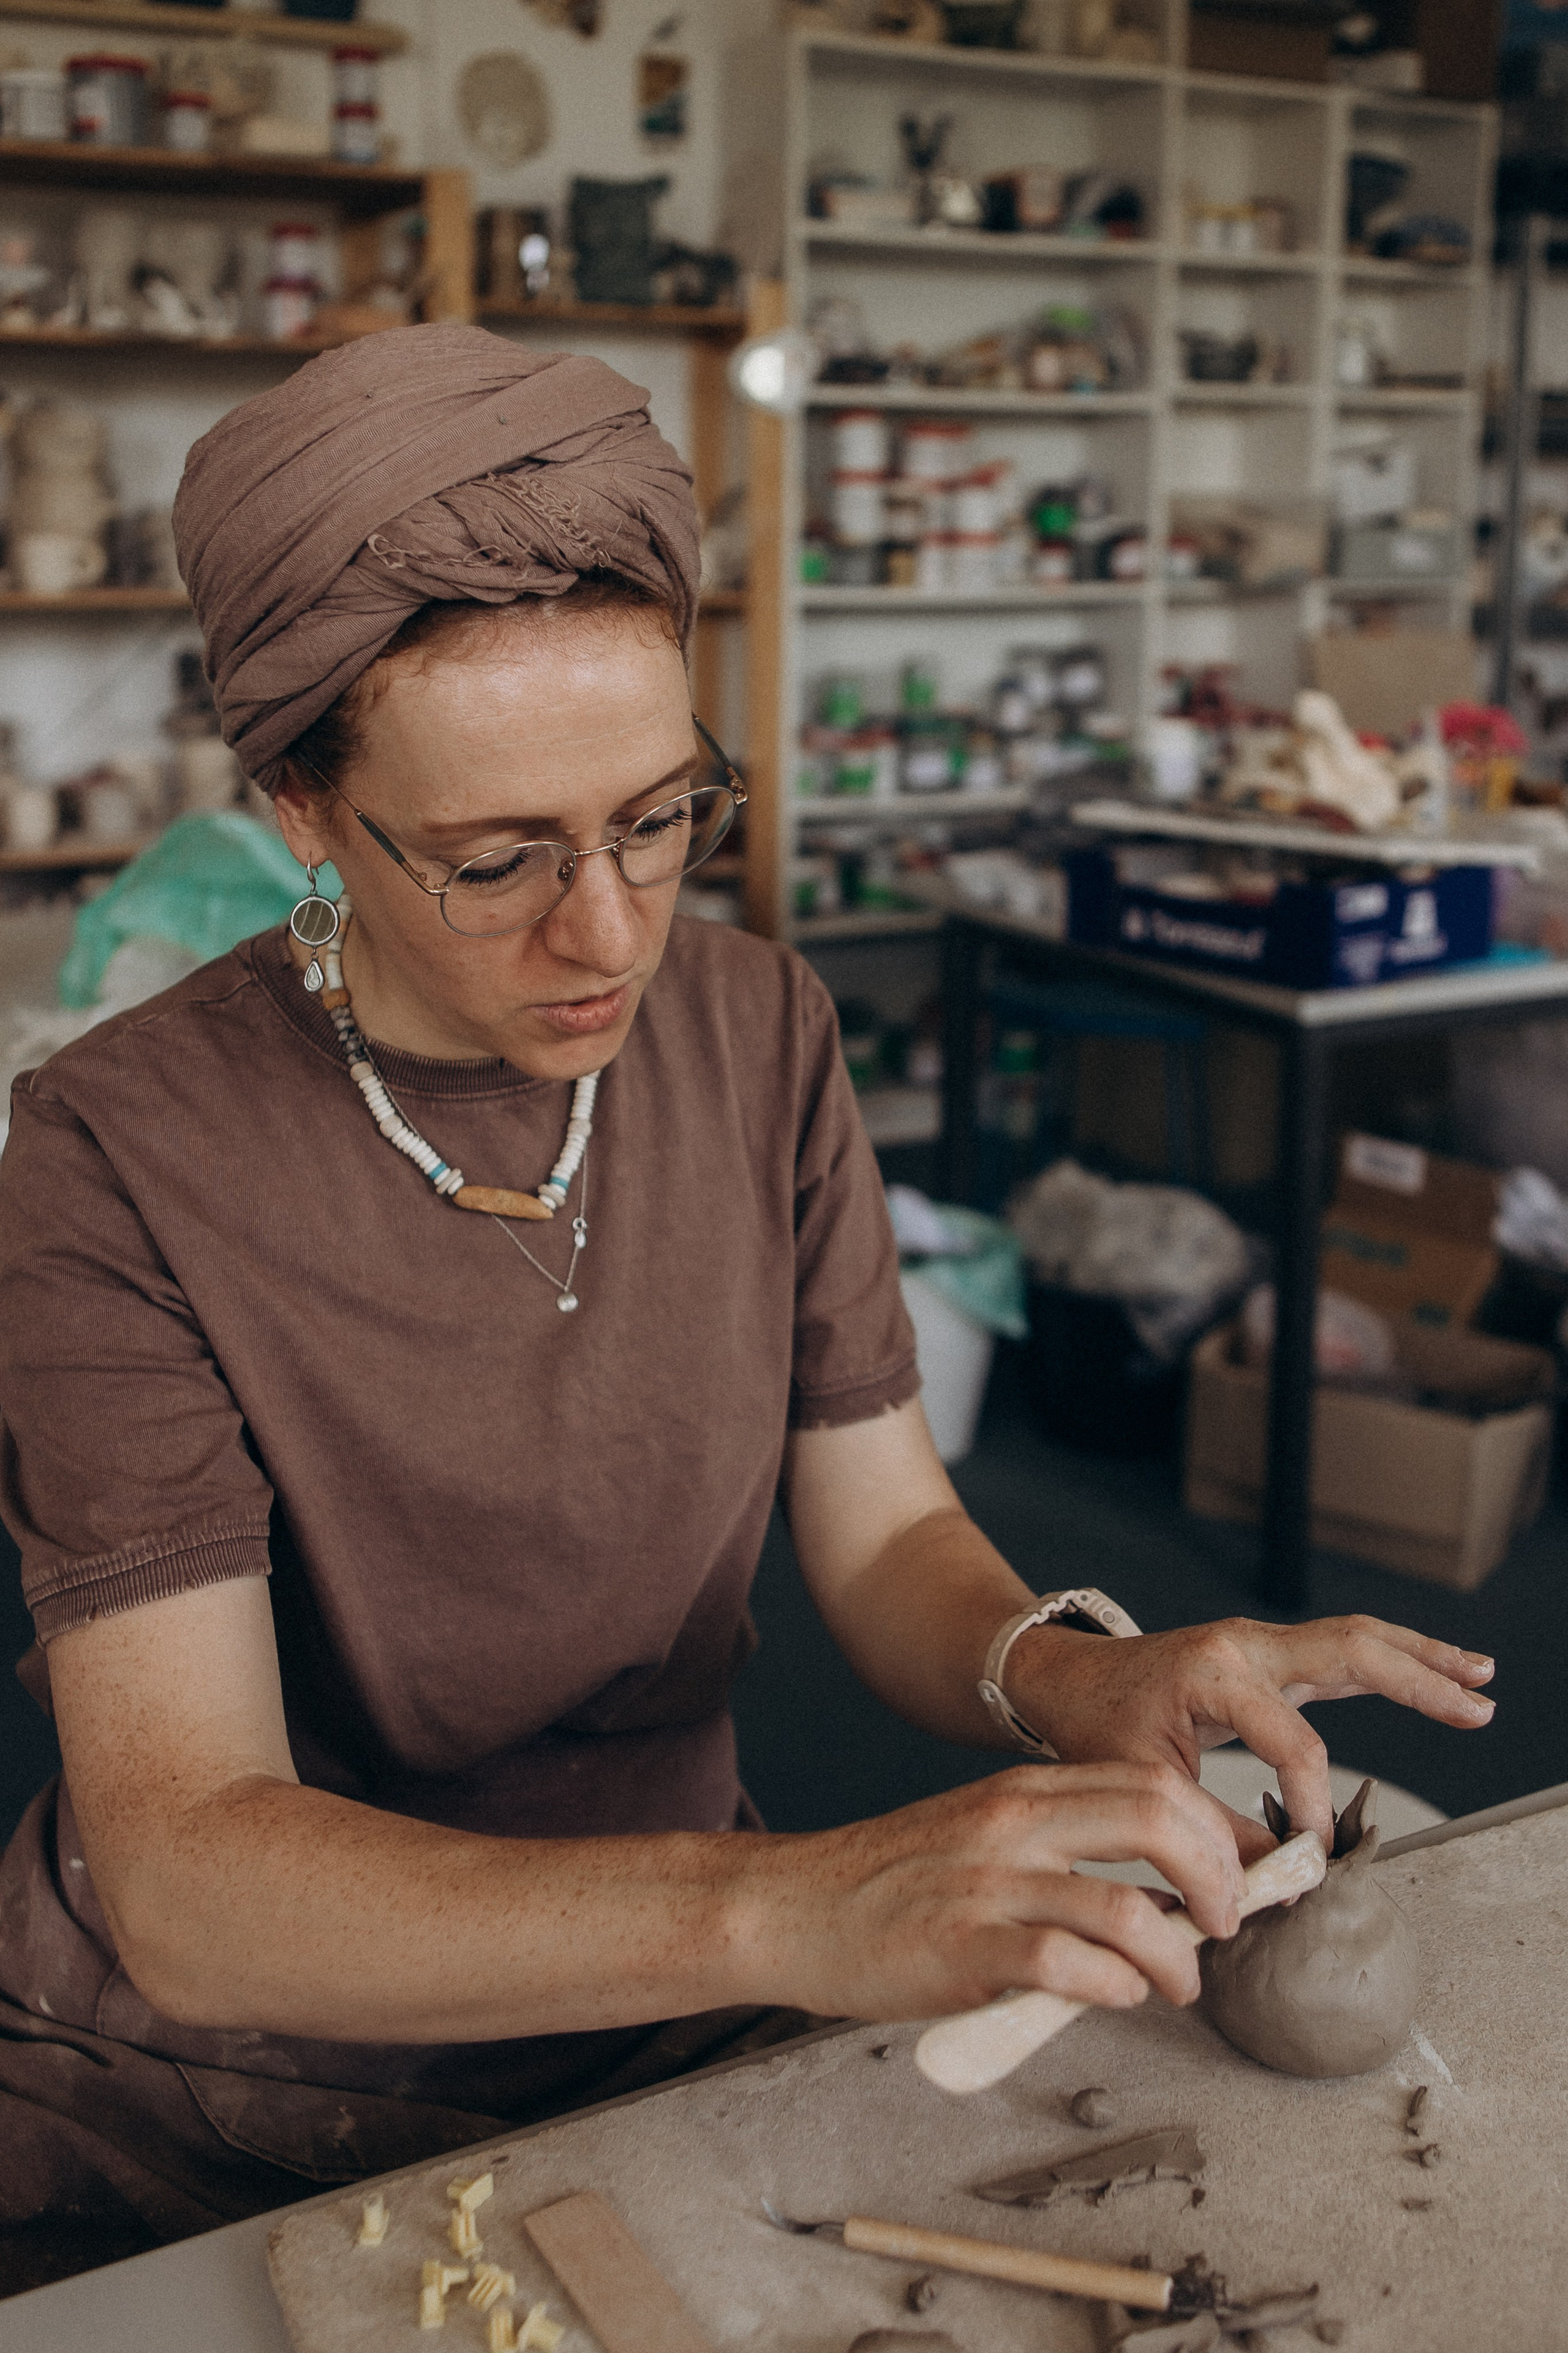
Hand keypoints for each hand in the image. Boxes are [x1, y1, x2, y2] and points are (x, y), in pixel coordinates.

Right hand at [761, 1762, 1245, 2023]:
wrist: (793, 1907)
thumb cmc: (890, 1884)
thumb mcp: (981, 1836)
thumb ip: (1059, 1851)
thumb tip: (1157, 1900)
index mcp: (1022, 1793)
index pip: (1152, 1783)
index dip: (1215, 1829)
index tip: (1237, 1874)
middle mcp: (1014, 1825)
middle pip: (1158, 1821)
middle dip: (1217, 1879)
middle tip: (1223, 1924)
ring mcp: (990, 1886)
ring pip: (1127, 1908)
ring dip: (1176, 1958)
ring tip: (1177, 1982)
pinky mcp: (965, 1950)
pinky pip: (1069, 1966)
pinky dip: (1113, 1988)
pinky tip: (1113, 1996)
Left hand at [1006, 1614, 1494, 1855]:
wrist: (1061, 1678)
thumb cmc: (1094, 1725)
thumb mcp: (1143, 1785)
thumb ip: (1212, 1834)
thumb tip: (1278, 1881)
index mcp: (1213, 1669)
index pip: (1291, 1738)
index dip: (1310, 1799)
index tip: (1312, 1853)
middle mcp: (1244, 1644)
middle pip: (1348, 1650)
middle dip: (1417, 1679)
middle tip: (1476, 1704)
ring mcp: (1258, 1642)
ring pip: (1354, 1639)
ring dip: (1419, 1657)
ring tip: (1479, 1675)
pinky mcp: (1265, 1654)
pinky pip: (1339, 1649)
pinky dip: (1390, 1658)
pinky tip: (1432, 1668)